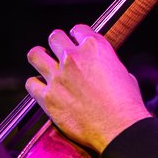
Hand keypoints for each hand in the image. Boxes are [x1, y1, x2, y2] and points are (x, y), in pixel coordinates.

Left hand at [25, 24, 151, 152]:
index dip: (77, 37)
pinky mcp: (47, 97)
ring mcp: (58, 76)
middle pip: (54, 37)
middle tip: (59, 53)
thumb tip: (102, 68)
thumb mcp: (123, 72)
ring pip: (35, 55)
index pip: (78, 29)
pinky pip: (31, 83)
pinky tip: (42, 88)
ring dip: (40, 58)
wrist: (119, 127)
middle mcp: (73, 57)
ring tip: (44, 64)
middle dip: (57, 44)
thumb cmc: (126, 104)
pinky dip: (35, 85)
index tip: (76, 43)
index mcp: (95, 47)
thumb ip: (107, 64)